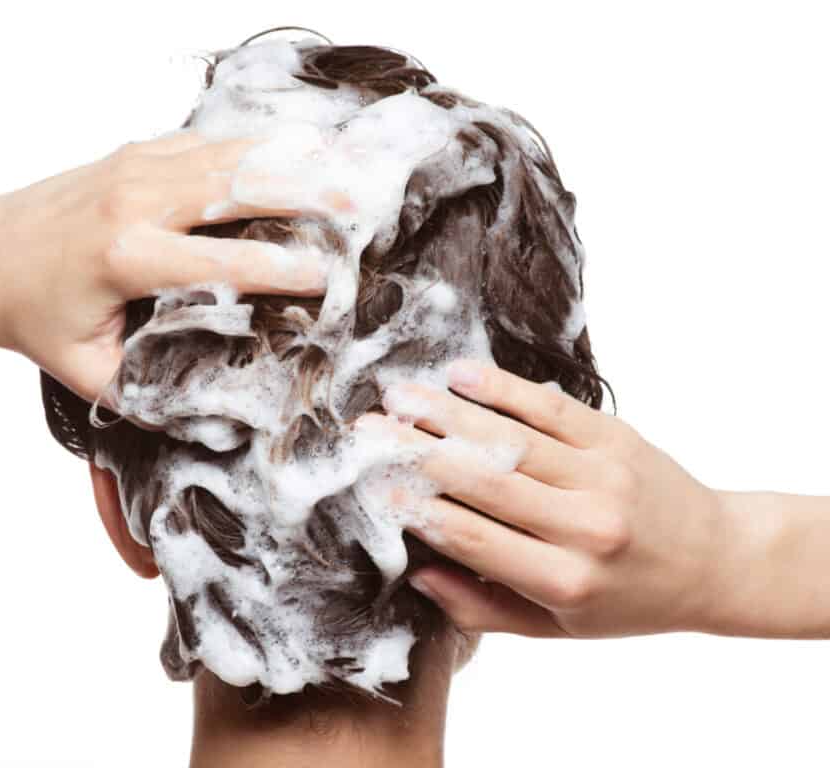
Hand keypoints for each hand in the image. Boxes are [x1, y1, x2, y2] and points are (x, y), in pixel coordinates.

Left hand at [0, 129, 348, 401]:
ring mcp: (135, 168)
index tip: (329, 277)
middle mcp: (135, 202)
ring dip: (287, 161)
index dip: (281, 270)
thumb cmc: (33, 315)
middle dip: (303, 195)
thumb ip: (147, 395)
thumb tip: (213, 423)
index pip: (223, 262)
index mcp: (127, 258)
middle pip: (236, 188)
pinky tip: (293, 151)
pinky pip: (207, 144)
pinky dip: (253, 147)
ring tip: (343, 168)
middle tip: (359, 203)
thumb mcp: (87, 371)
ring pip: (227, 154)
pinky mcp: (135, 154)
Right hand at [370, 359, 737, 637]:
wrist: (714, 560)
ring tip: (397, 395)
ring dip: (446, 413)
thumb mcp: (555, 626)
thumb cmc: (624, 599)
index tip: (374, 486)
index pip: (474, 539)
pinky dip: (501, 387)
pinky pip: (549, 407)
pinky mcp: (616, 437)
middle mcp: (585, 527)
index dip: (418, 510)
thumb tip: (417, 572)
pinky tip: (459, 374)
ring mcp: (602, 475)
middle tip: (367, 430)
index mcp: (564, 580)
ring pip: (508, 437)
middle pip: (483, 481)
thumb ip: (482, 608)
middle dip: (417, 452)